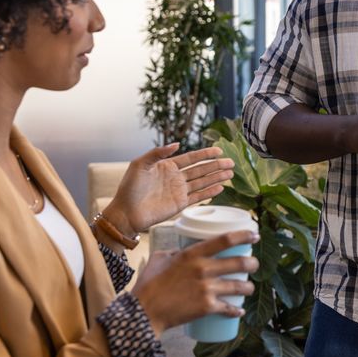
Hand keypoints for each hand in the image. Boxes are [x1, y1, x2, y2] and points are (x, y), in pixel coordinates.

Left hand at [105, 145, 234, 236]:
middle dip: (216, 166)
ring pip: (203, 182)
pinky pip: (198, 197)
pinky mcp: (180, 204)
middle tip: (231, 162)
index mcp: (167, 166)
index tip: (219, 151)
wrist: (126, 212)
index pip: (191, 158)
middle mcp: (176, 178)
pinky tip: (221, 188)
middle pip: (201, 170)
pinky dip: (210, 192)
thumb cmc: (129, 188)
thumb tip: (177, 144)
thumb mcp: (140, 164)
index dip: (206, 154)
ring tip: (231, 174)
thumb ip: (157, 153)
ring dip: (217, 178)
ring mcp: (179, 191)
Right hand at [132, 230, 259, 334]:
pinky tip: (239, 311)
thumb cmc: (148, 285)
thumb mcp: (160, 259)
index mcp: (192, 254)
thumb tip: (182, 250)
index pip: (225, 240)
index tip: (255, 235)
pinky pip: (229, 308)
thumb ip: (175, 252)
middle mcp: (203, 269)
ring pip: (239, 286)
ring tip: (248, 288)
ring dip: (248, 287)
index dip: (244, 235)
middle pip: (239, 263)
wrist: (144, 312)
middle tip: (254, 265)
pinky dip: (236, 310)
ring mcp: (206, 289)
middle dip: (252, 263)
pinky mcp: (207, 307)